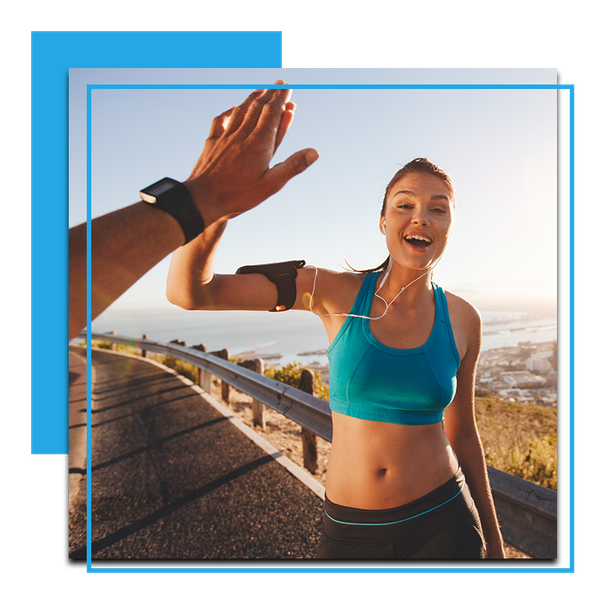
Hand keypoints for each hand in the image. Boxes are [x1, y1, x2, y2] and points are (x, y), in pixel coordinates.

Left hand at [184, 80, 317, 224]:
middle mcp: (242, 135)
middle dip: (270, 94)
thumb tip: (314, 152)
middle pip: (258, 108)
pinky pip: (221, 121)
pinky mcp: (212, 143)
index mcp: (259, 144)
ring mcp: (226, 137)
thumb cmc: (238, 194)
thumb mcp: (271, 184)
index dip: (281, 99)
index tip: (288, 89)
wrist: (203, 198)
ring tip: (260, 90)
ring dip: (252, 98)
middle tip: (279, 84)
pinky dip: (229, 112)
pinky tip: (232, 109)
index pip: (273, 113)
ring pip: (241, 111)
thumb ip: (293, 166)